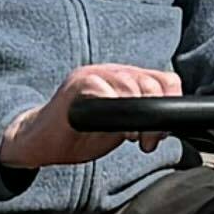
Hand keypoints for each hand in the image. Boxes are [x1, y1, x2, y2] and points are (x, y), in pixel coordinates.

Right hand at [0, 62, 187, 172]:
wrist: (42, 140)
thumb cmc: (80, 133)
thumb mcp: (121, 127)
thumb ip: (142, 119)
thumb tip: (166, 128)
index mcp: (126, 79)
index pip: (163, 80)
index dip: (171, 104)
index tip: (163, 131)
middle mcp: (112, 72)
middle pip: (150, 83)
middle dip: (156, 117)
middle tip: (148, 142)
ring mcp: (93, 75)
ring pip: (129, 84)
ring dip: (137, 115)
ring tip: (132, 138)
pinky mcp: (75, 86)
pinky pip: (100, 88)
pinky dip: (112, 107)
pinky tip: (114, 128)